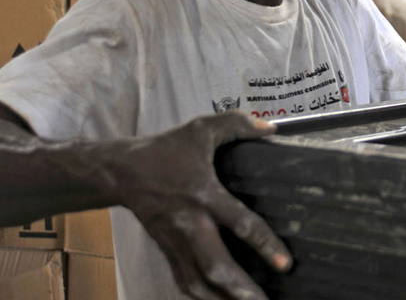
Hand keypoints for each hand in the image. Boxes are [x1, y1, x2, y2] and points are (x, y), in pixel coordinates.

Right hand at [108, 112, 290, 299]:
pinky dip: (200, 297)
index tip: (285, 264)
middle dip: (241, 289)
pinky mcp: (165, 250)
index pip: (239, 223)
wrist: (120, 169)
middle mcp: (189, 223)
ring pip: (198, 281)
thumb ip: (238, 123)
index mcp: (203, 194)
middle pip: (216, 265)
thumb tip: (272, 128)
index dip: (265, 245)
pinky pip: (182, 280)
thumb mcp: (202, 128)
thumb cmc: (165, 149)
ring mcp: (174, 241)